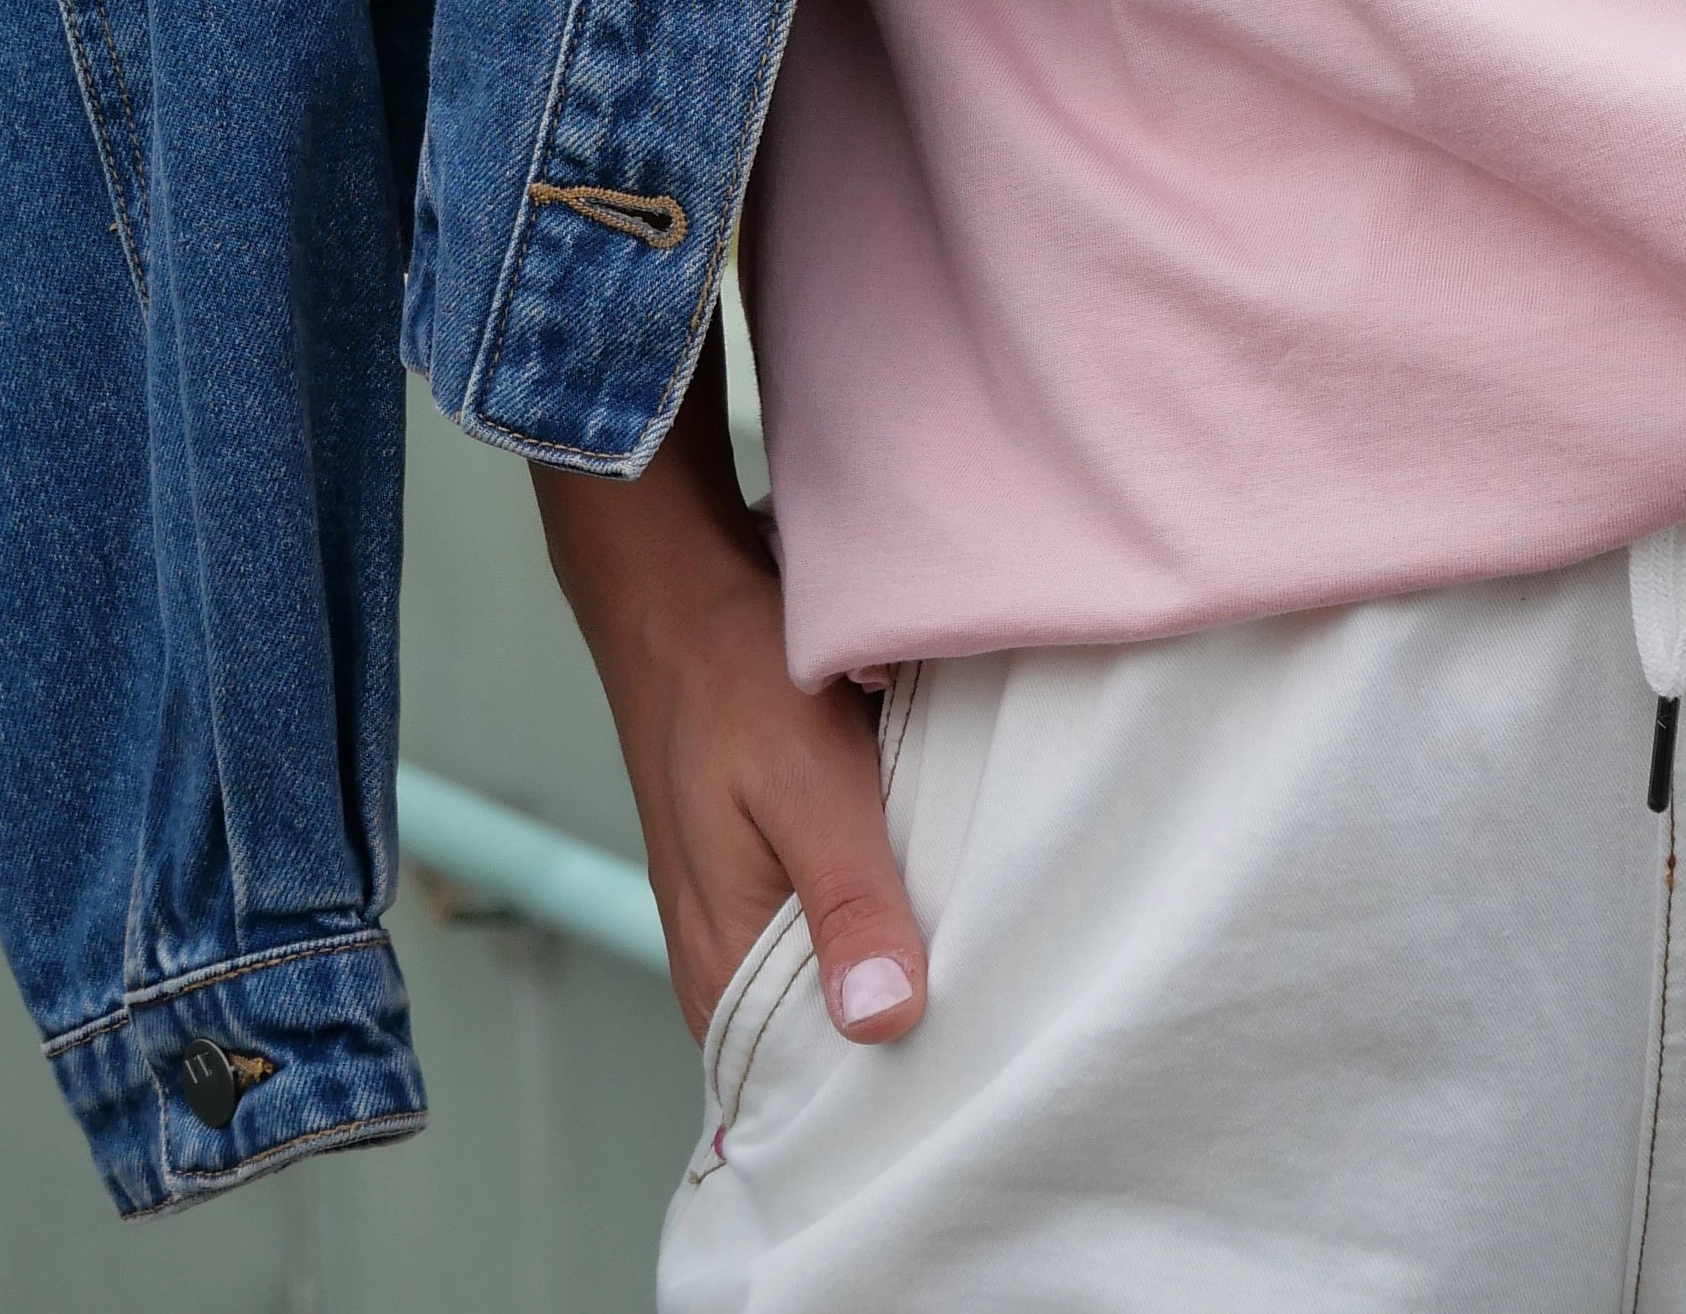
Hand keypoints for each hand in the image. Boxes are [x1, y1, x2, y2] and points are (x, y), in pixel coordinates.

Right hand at [530, 388, 929, 1050]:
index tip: (969, 1086)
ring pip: (835, 973)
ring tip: (994, 972)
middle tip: (1006, 1031)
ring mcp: (747, 905)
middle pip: (824, 1039)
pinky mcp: (773, 858)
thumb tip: (886, 1021)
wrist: (680, 589)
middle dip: (904, 1040)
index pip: (801, 1090)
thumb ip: (846, 901)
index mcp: (720, 967)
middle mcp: (727, 954)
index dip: (880, 1097)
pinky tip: (945, 892)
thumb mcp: (806, 786)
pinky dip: (886, 908)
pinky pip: (835, 914)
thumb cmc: (733, 680)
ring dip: (901, 966)